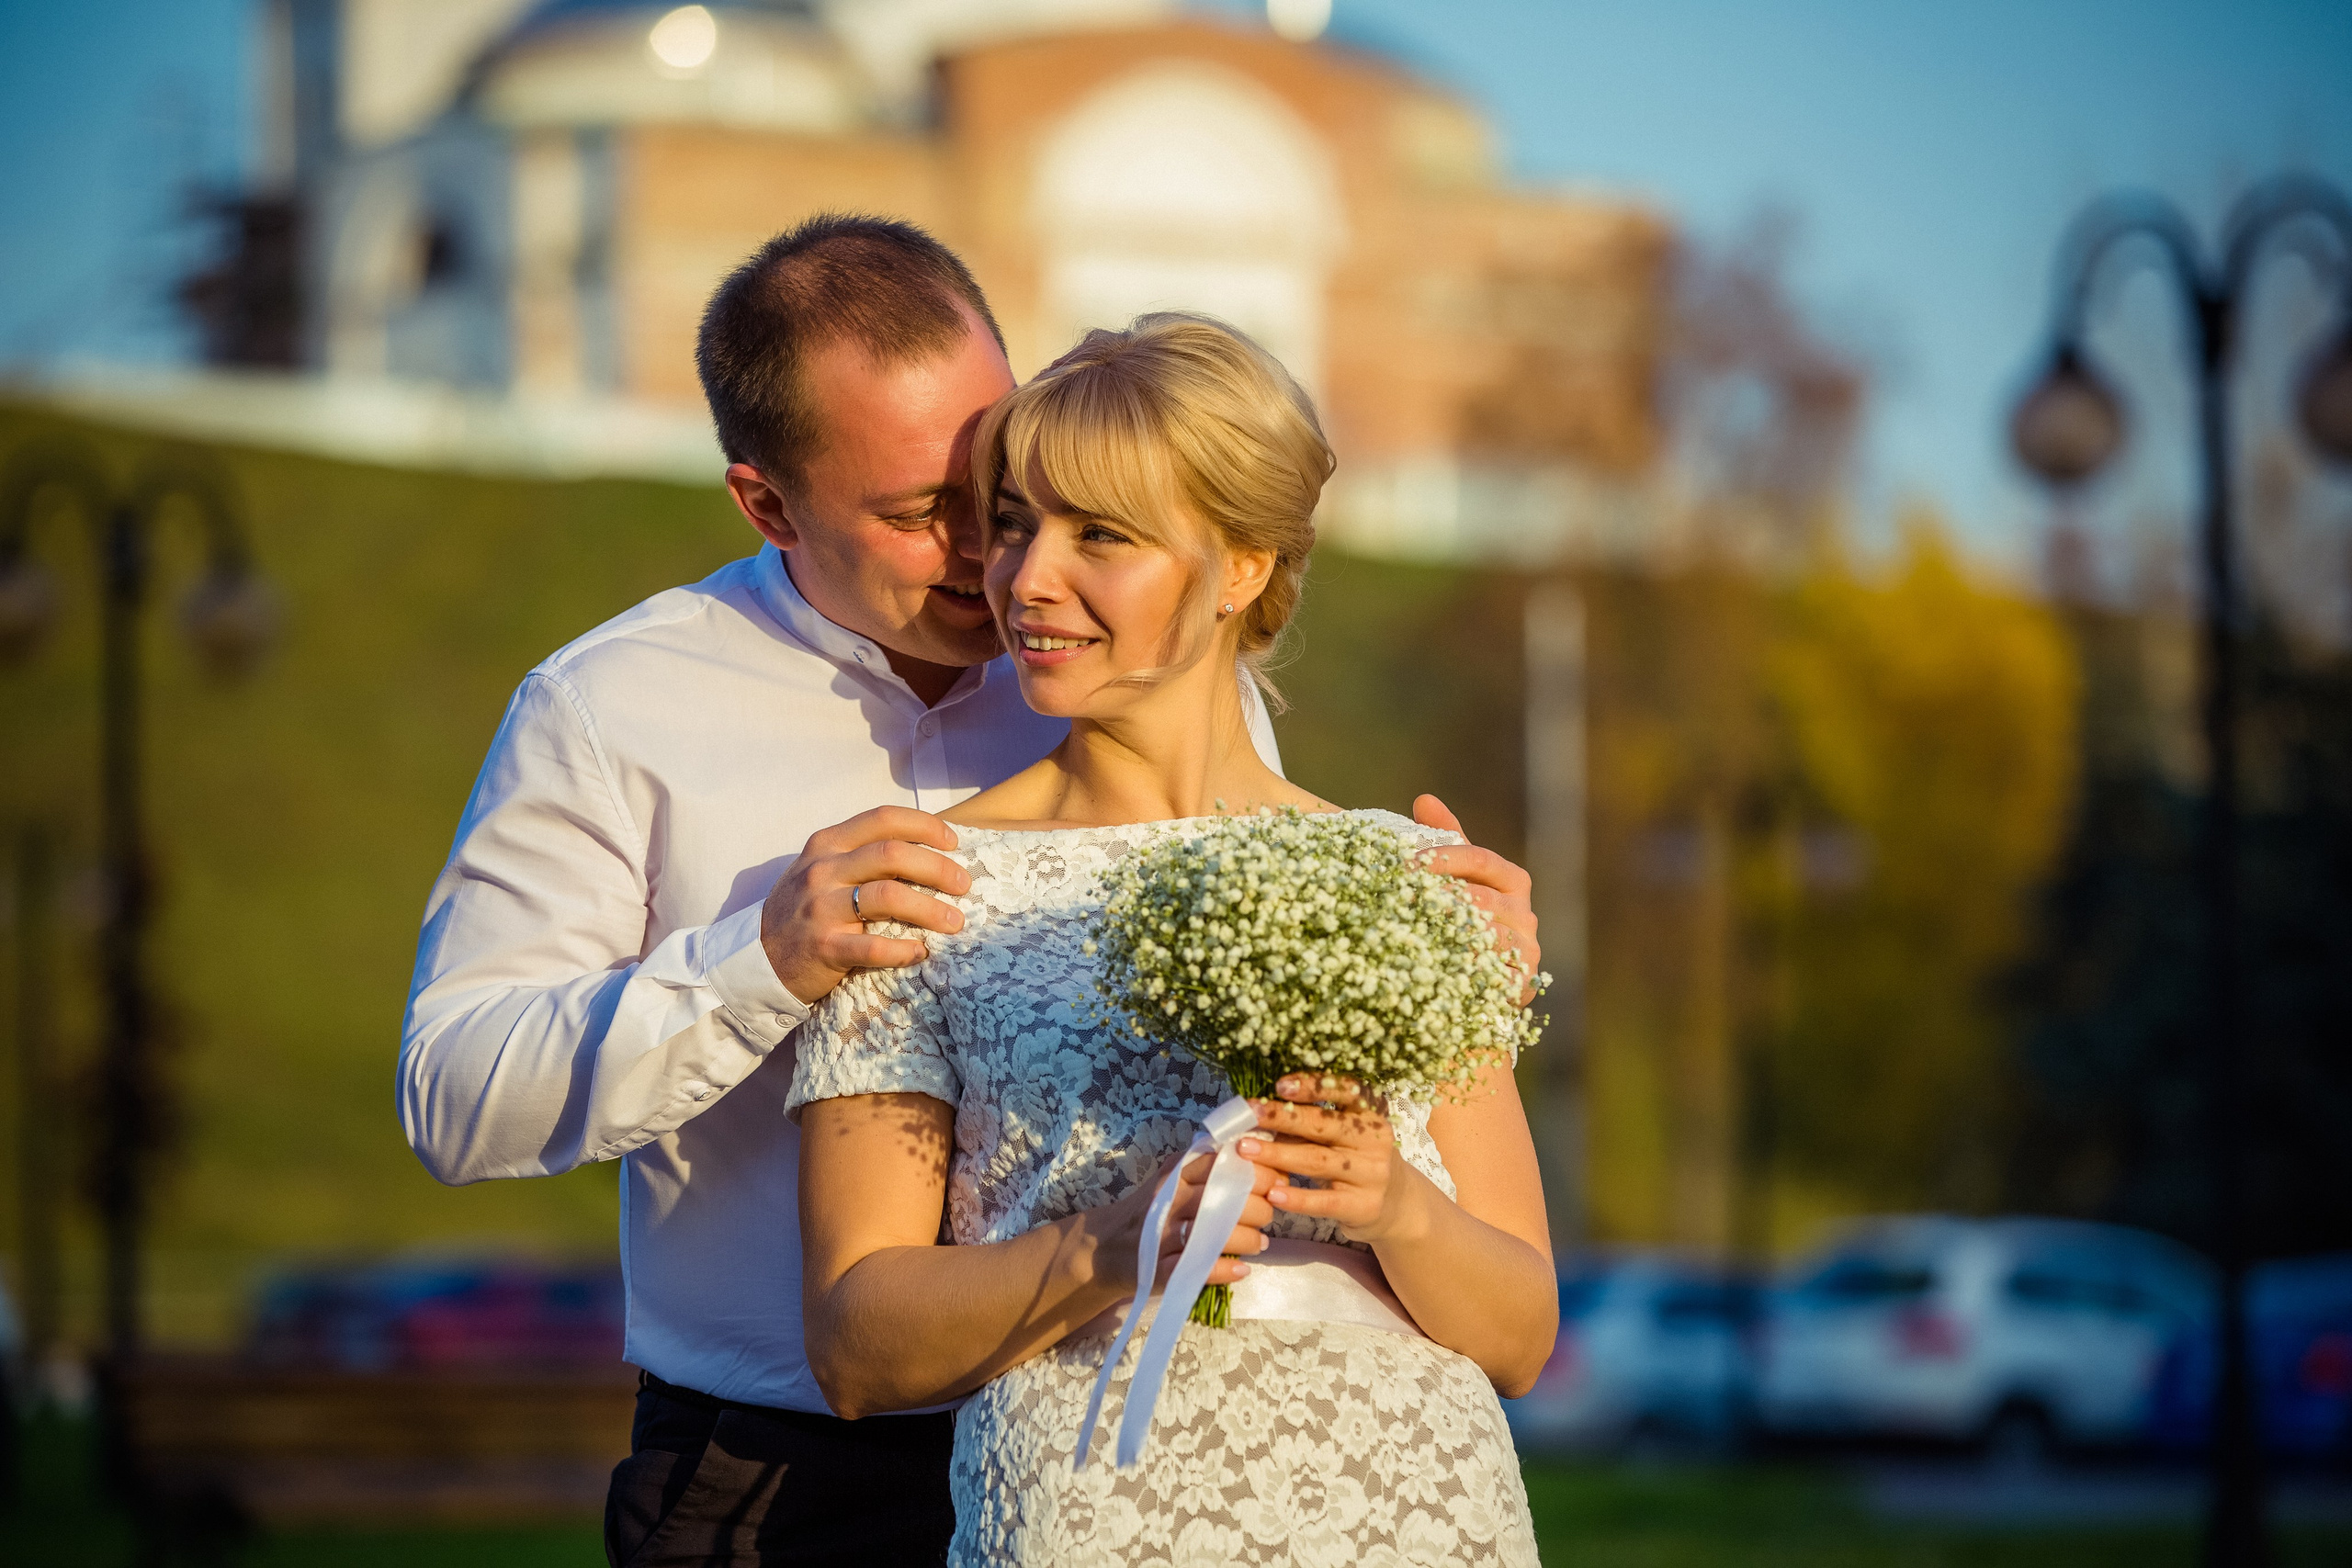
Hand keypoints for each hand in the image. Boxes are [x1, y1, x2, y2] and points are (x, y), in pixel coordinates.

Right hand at [760, 807, 971, 1004]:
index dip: (925, 825)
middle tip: (963, 885)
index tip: (953, 841)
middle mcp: (823, 870)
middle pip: (893, 855)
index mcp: (828, 844)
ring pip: (889, 897)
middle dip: (938, 868)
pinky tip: (922, 952)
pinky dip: (905, 950)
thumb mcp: (823, 868)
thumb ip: (861, 854)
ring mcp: (821, 908)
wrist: (758, 957)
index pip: (883, 819)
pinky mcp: (824, 948)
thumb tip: (927, 848)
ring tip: (955, 922)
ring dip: (931, 909)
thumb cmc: (804, 908)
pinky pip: (874, 948)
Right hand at [1090, 1147, 1276, 1295]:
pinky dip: (1224, 1270)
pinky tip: (1241, 1269)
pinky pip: (1197, 1269)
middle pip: (1221, 1199)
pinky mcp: (1160, 1270)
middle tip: (1269, 1214)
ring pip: (1212, 1234)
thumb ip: (1207, 1166)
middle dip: (1257, 1207)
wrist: (1107, 1246)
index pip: (1219, 1164)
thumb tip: (1260, 1151)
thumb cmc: (1153, 1208)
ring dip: (1246, 1239)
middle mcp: (1168, 1202)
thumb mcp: (1173, 1178)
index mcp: (1175, 1175)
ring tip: (1260, 1242)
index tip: (1277, 1181)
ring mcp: (1162, 1237)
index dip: (1255, 1171)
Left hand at [1242, 1075, 1424, 1245]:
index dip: (1313, 1086)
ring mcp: (1371, 1174)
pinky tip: (1273, 1194)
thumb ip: (1314, 1124)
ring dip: (1279, 1154)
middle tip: (1250, 1113)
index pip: (1345, 1091)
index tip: (1279, 1085)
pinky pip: (1325, 1201)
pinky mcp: (1364, 1206)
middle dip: (1283, 1117)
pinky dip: (1297, 1198)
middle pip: (1324, 1124)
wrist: (1398, 1205)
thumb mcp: (1347, 1136)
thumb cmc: (1360, 1162)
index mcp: (1371, 1113)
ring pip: (1318, 1160)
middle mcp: (1374, 1140)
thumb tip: (1263, 1114)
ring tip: (1247, 1150)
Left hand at [1412, 794, 1541, 1002]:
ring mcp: (1526, 951)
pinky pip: (1490, 975)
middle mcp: (1524, 913)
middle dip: (1438, 897)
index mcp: (1512, 880)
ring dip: (1446, 934)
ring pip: (1487, 937)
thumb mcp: (1457, 877)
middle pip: (1481, 899)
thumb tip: (1424, 799)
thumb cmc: (1466, 919)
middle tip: (1398, 897)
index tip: (1406, 862)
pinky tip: (1431, 965)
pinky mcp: (1519, 985)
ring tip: (1408, 930)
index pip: (1480, 858)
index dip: (1444, 857)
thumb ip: (1445, 839)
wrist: (1481, 982)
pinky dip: (1461, 968)